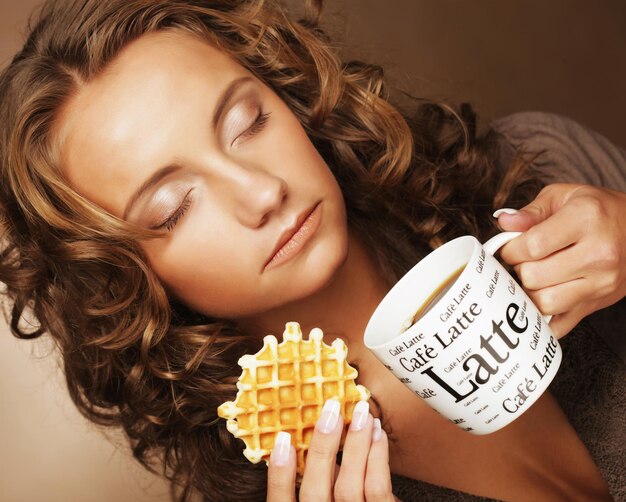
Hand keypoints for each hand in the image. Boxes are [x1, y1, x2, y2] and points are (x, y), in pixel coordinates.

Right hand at [266, 399, 396, 500]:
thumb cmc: (346, 497)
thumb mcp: (326, 494)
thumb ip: (317, 477)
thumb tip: (309, 431)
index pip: (280, 501)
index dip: (279, 474)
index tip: (283, 438)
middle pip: (315, 493)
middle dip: (321, 448)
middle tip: (332, 409)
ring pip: (348, 487)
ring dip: (355, 445)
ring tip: (363, 414)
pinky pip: (376, 489)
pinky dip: (377, 458)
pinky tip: (379, 434)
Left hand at [495, 183, 625, 337]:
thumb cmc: (598, 210)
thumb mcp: (564, 196)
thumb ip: (531, 211)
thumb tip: (504, 222)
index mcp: (586, 219)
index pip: (531, 246)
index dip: (510, 249)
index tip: (510, 247)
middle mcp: (598, 254)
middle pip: (534, 277)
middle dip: (519, 269)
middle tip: (524, 260)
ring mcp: (601, 283)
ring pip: (545, 303)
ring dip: (529, 292)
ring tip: (535, 276)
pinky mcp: (598, 304)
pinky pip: (560, 326)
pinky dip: (543, 318)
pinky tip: (540, 299)